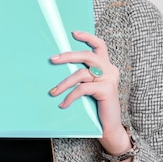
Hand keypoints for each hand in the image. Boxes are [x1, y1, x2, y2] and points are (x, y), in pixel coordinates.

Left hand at [49, 31, 129, 155]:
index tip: (73, 33)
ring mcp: (109, 79)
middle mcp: (110, 70)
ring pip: (81, 73)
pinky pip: (82, 88)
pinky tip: (63, 104)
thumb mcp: (89, 88)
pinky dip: (70, 96)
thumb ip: (82, 76)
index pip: (100, 45)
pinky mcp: (106, 90)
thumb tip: (59, 65)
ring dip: (64, 83)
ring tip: (53, 92)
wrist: (110, 128)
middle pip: (87, 56)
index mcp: (107, 66)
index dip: (87, 37)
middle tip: (52, 59)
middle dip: (68, 56)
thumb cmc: (97, 107)